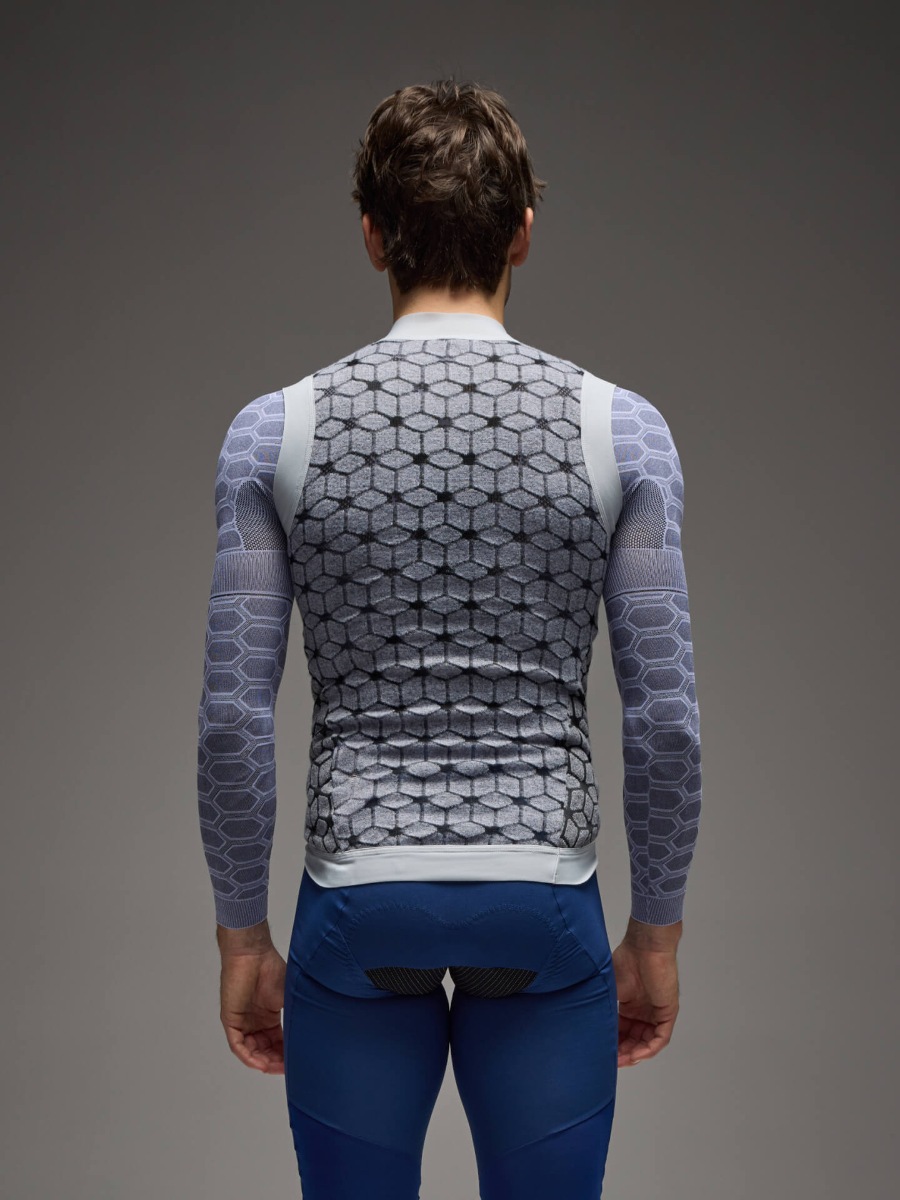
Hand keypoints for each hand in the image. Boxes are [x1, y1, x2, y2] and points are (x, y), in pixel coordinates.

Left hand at [216, 921, 286, 1073]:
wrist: (253, 954)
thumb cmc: (272, 969)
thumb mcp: (290, 997)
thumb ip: (298, 1014)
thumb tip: (316, 1030)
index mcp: (269, 1016)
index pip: (277, 1042)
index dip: (286, 1054)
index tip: (298, 1063)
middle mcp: (255, 1022)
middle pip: (264, 1050)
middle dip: (275, 1062)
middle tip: (287, 1069)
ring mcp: (242, 1022)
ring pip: (251, 1051)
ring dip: (263, 1062)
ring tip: (276, 1068)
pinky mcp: (230, 1020)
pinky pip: (237, 1045)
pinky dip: (248, 1056)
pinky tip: (260, 1063)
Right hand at [612, 917, 681, 1068]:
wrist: (645, 947)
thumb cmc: (625, 961)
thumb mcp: (608, 990)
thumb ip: (602, 1008)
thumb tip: (584, 1026)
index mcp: (629, 1005)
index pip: (621, 1031)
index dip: (613, 1044)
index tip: (601, 1054)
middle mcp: (643, 1011)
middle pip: (635, 1040)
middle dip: (623, 1053)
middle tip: (612, 1063)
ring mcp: (656, 1012)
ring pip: (647, 1042)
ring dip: (636, 1054)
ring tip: (622, 1061)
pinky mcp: (668, 1012)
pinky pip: (661, 1037)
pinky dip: (649, 1048)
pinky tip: (637, 1054)